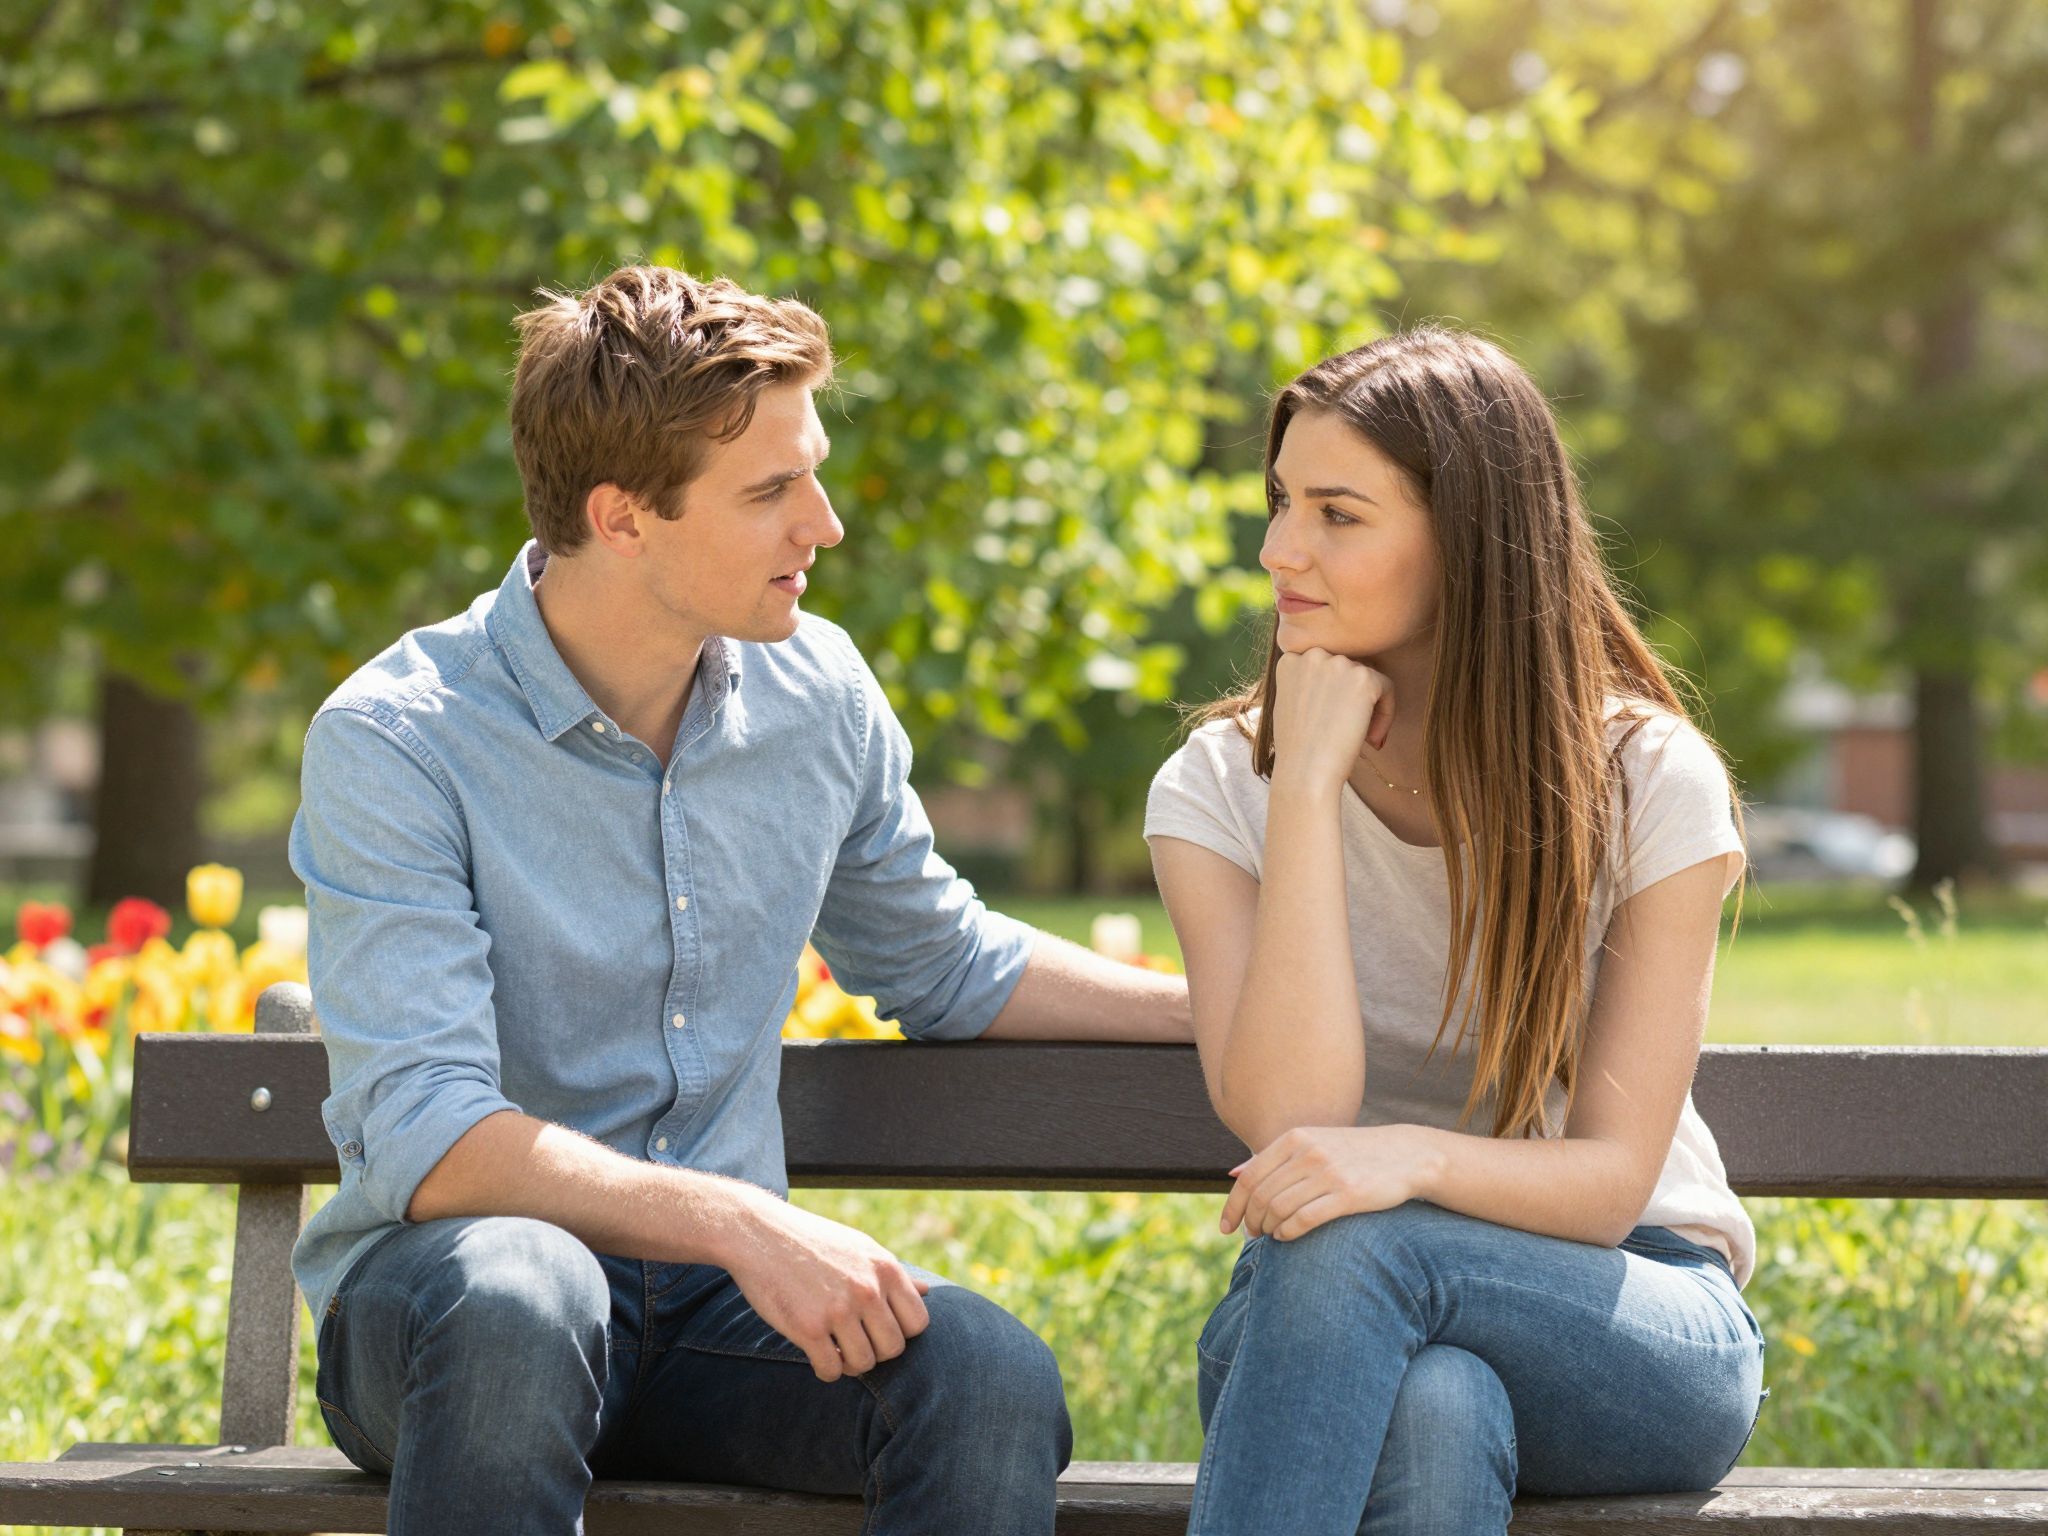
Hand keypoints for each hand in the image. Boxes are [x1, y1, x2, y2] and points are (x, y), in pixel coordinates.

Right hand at [720, 1192, 931, 1381]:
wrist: (757, 1232)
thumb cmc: (812, 1241)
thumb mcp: (859, 1248)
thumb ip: (893, 1275)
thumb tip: (927, 1292)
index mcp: (885, 1268)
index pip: (919, 1323)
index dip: (901, 1333)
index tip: (879, 1329)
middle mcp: (867, 1289)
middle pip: (894, 1348)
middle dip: (876, 1351)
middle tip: (855, 1342)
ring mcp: (838, 1310)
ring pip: (865, 1364)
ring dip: (850, 1364)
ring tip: (835, 1349)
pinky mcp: (808, 1328)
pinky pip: (831, 1371)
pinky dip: (826, 1371)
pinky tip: (816, 1354)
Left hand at [1220, 1124, 1436, 1240]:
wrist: (1405, 1155)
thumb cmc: (1351, 1153)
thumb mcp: (1312, 1143)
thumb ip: (1273, 1158)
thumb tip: (1233, 1174)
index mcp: (1294, 1138)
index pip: (1249, 1178)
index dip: (1232, 1206)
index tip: (1226, 1228)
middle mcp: (1308, 1153)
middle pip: (1260, 1196)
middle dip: (1250, 1221)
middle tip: (1252, 1236)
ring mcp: (1328, 1173)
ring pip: (1279, 1209)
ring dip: (1268, 1228)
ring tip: (1270, 1236)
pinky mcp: (1348, 1195)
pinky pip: (1304, 1219)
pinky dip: (1288, 1233)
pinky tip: (1287, 1237)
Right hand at [1270, 649, 1394, 790]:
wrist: (1304, 772)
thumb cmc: (1296, 747)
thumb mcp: (1288, 702)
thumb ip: (1306, 682)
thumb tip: (1334, 679)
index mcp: (1290, 658)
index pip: (1324, 666)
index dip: (1332, 694)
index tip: (1330, 721)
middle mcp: (1313, 653)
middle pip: (1346, 669)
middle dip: (1351, 699)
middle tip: (1344, 732)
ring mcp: (1338, 663)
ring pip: (1368, 678)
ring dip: (1369, 707)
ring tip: (1359, 739)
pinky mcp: (1363, 678)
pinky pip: (1386, 689)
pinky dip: (1385, 715)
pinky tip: (1371, 740)